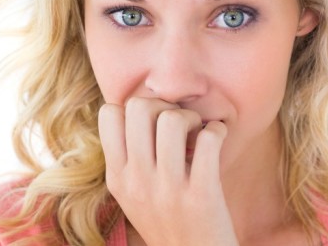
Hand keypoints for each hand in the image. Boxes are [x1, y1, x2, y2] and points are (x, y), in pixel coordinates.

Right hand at [98, 97, 238, 245]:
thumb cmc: (169, 223)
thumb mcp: (134, 195)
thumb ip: (130, 159)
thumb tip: (140, 109)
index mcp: (117, 178)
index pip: (109, 114)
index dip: (134, 107)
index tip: (153, 122)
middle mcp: (137, 182)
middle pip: (139, 107)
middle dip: (164, 105)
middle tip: (180, 124)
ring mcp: (168, 190)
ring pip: (172, 119)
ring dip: (192, 117)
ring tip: (199, 132)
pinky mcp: (201, 196)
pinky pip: (208, 140)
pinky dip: (218, 130)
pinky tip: (218, 139)